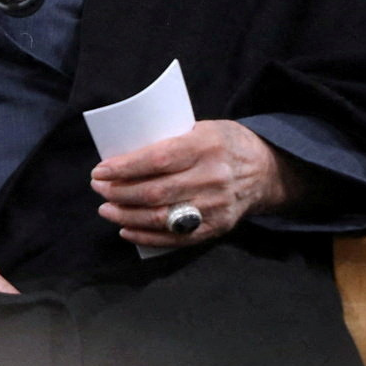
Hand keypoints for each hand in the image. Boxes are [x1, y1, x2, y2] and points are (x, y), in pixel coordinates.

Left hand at [90, 120, 303, 249]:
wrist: (266, 171)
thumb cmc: (225, 144)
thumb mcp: (203, 128)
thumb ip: (171, 141)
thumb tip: (125, 156)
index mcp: (206, 146)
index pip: (157, 160)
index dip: (124, 168)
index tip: (100, 171)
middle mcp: (212, 178)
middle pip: (154, 192)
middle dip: (119, 192)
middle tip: (98, 188)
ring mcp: (215, 206)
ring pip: (161, 217)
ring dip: (126, 215)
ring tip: (106, 208)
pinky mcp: (216, 227)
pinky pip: (175, 237)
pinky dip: (146, 235)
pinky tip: (126, 229)